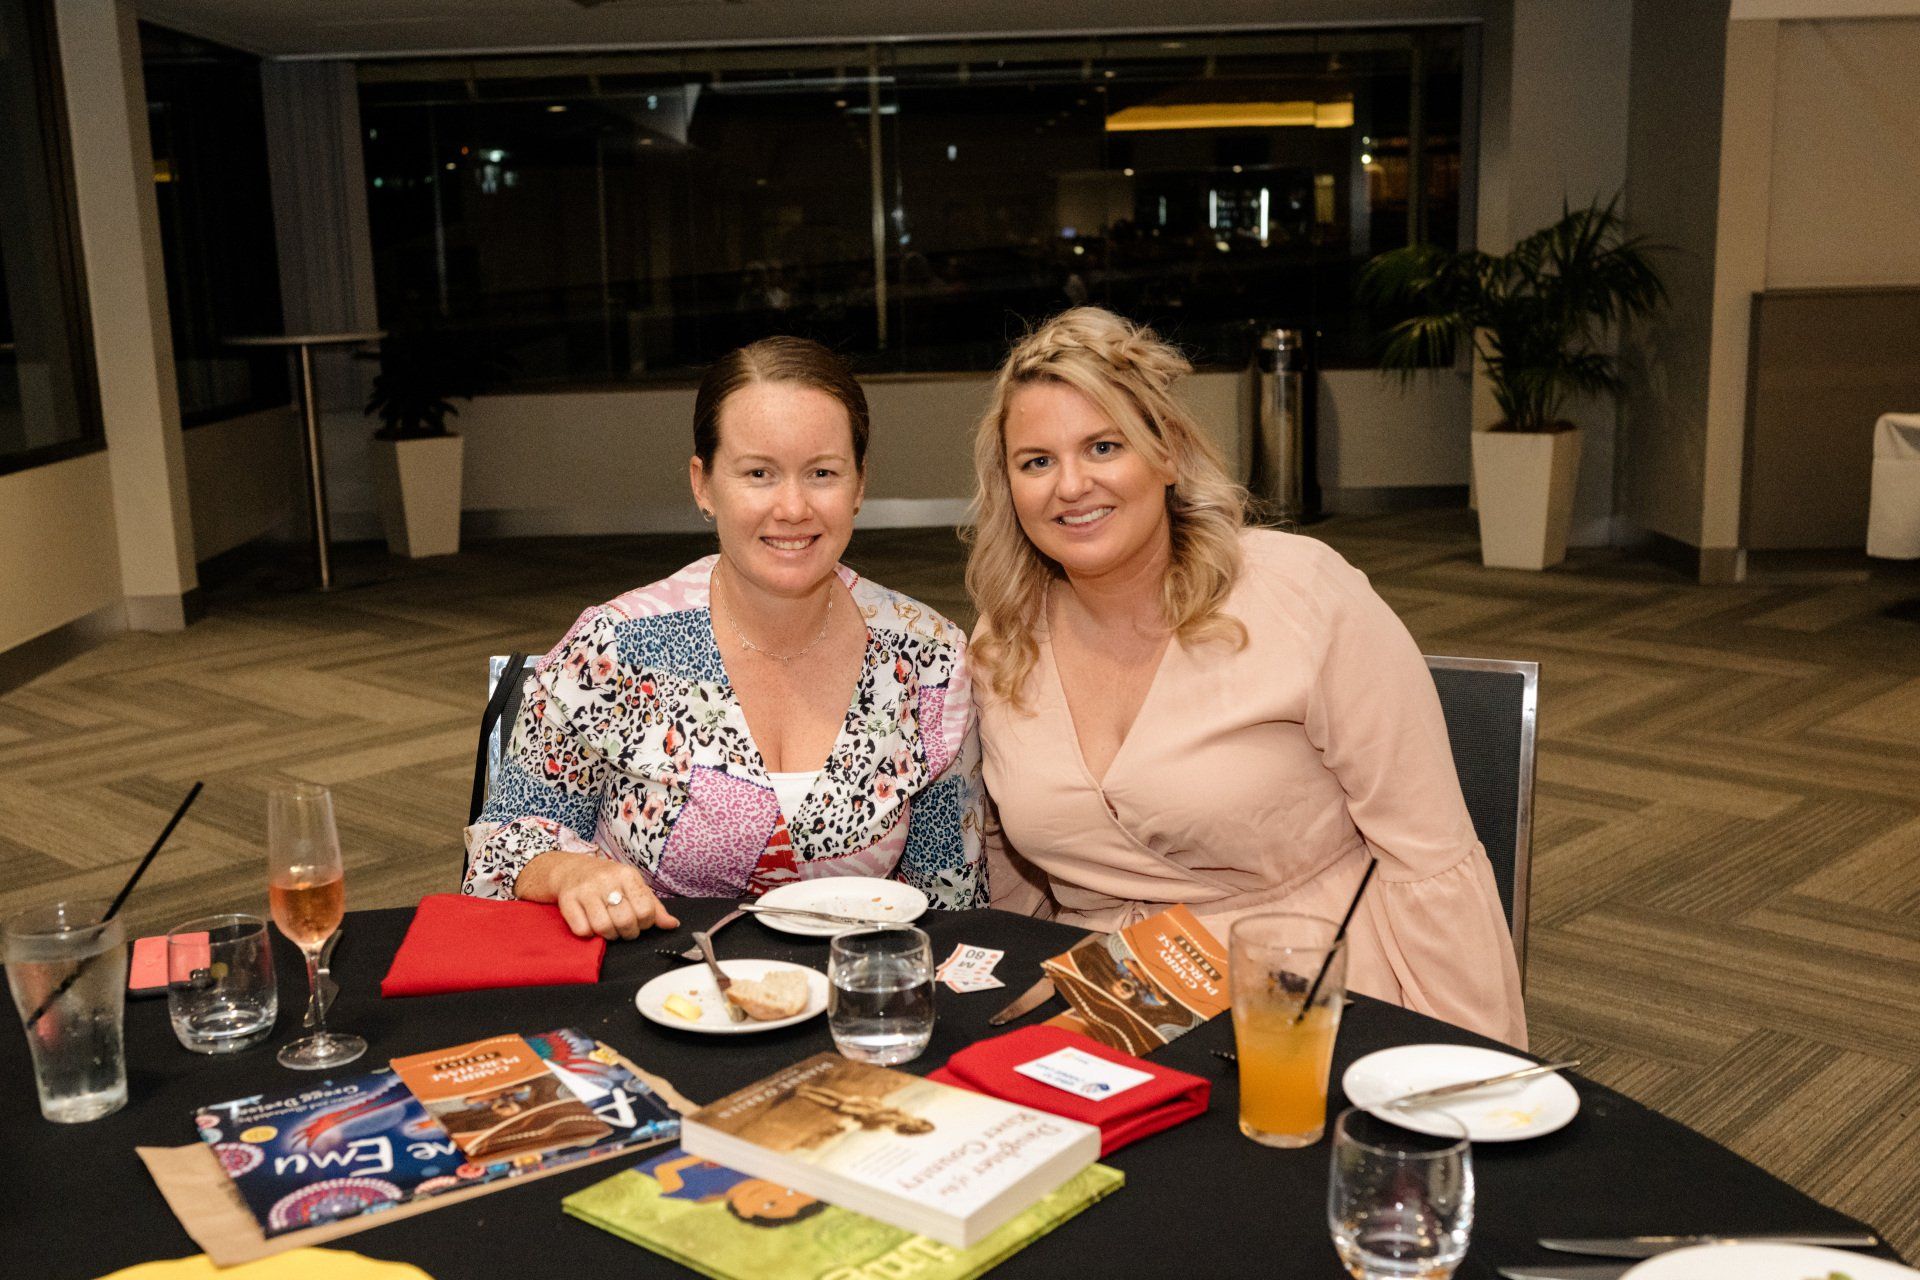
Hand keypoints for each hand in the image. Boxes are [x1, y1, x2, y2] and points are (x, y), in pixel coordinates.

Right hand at [517, 851, 679, 939]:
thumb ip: (654, 907)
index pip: (646, 911)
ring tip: (609, 928)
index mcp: (627, 875)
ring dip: (609, 935)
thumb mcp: (633, 887)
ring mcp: (585, 889)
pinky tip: (591, 924)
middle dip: (628, 932)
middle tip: (624, 928)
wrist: (570, 870)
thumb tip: (672, 925)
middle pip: (626, 921)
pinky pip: (582, 930)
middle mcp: (606, 879)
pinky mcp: (567, 900)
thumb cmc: (608, 881)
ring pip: (604, 928)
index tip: (639, 921)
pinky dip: (589, 934)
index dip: (645, 923)